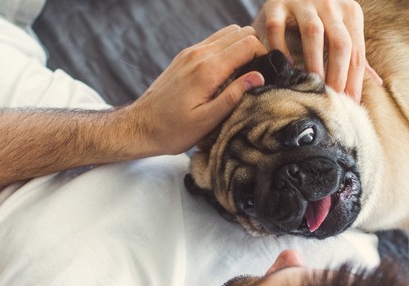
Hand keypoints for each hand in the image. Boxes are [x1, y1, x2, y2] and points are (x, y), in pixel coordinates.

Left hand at [128, 25, 266, 155]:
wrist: (140, 126)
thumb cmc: (173, 130)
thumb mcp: (207, 121)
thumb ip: (234, 97)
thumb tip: (258, 77)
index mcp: (208, 70)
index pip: (247, 44)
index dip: (263, 55)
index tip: (268, 73)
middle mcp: (199, 54)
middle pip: (240, 32)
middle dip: (255, 48)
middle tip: (258, 72)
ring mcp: (190, 53)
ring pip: (227, 33)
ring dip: (241, 46)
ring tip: (245, 71)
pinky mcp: (185, 56)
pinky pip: (213, 42)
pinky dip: (226, 49)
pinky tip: (227, 72)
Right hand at [253, 0, 381, 101]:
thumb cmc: (321, 16)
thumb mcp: (342, 28)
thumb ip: (355, 54)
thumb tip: (378, 83)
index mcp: (350, 12)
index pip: (356, 52)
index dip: (354, 81)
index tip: (349, 104)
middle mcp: (330, 3)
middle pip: (340, 43)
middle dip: (338, 75)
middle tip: (331, 99)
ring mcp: (303, 1)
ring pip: (313, 33)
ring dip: (314, 63)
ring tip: (312, 85)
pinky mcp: (277, 3)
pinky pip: (278, 27)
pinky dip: (281, 48)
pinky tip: (286, 66)